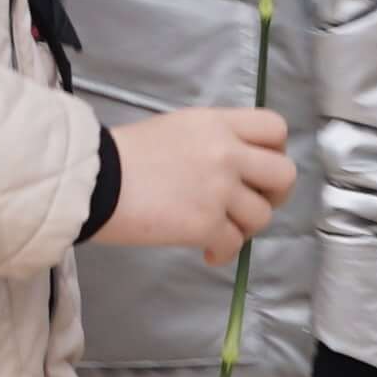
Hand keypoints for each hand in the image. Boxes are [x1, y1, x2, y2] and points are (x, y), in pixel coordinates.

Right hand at [106, 105, 295, 260]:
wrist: (93, 180)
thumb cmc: (123, 155)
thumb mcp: (176, 130)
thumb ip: (212, 142)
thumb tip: (232, 167)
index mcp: (218, 124)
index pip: (275, 129)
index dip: (276, 151)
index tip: (259, 169)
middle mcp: (227, 153)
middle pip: (284, 174)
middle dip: (274, 194)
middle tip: (252, 204)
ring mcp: (219, 190)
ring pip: (262, 216)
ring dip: (244, 227)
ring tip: (219, 229)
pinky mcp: (205, 224)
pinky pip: (234, 245)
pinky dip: (223, 252)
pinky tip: (208, 250)